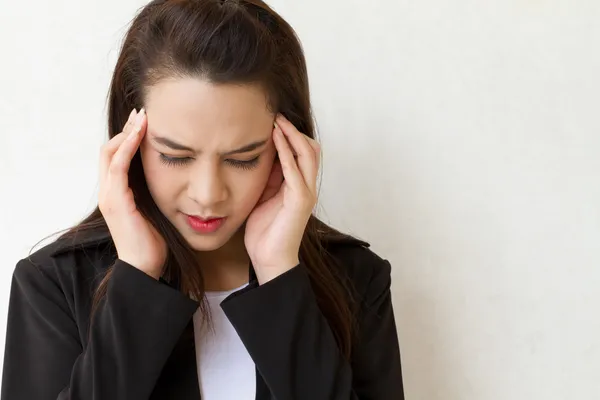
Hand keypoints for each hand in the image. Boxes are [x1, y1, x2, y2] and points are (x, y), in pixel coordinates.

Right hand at [98, 108, 166, 279]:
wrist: (146, 266)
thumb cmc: (155, 240)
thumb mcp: (155, 208)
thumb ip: (156, 190)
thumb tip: (174, 173)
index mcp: (117, 192)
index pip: (116, 155)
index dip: (129, 136)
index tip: (146, 121)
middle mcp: (108, 191)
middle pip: (110, 149)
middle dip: (127, 129)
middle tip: (143, 113)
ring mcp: (109, 195)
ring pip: (111, 152)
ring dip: (127, 133)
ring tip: (142, 117)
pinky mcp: (115, 200)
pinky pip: (117, 166)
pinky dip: (127, 147)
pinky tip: (140, 134)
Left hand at [244, 114, 319, 283]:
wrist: (269, 259)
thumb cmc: (264, 231)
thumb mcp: (263, 196)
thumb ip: (267, 177)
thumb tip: (261, 154)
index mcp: (298, 185)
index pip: (302, 151)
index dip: (290, 134)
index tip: (271, 118)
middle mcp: (306, 186)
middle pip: (310, 148)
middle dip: (294, 129)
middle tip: (275, 114)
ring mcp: (306, 193)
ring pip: (308, 154)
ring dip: (292, 135)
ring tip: (276, 121)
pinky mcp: (300, 201)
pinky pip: (295, 171)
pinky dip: (287, 153)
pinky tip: (275, 140)